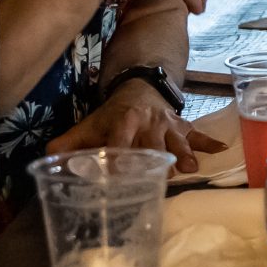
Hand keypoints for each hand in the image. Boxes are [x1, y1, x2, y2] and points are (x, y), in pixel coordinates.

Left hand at [44, 80, 225, 174]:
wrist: (139, 88)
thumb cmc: (112, 116)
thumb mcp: (89, 125)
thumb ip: (67, 144)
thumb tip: (45, 162)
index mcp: (123, 122)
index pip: (120, 139)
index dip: (118, 155)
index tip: (117, 173)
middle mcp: (148, 123)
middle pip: (153, 144)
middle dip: (156, 160)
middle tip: (160, 178)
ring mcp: (168, 125)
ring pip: (177, 140)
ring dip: (183, 154)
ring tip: (189, 169)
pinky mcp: (183, 127)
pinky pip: (198, 135)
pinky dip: (208, 143)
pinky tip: (221, 149)